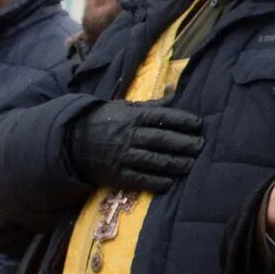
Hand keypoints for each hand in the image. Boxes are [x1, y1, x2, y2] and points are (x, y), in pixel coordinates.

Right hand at [68, 100, 206, 191]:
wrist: (73, 142)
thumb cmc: (105, 121)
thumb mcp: (125, 108)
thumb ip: (152, 104)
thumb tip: (174, 91)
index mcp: (132, 117)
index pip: (162, 117)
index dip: (182, 120)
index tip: (199, 124)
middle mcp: (129, 136)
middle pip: (161, 139)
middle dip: (184, 143)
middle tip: (201, 145)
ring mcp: (122, 156)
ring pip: (154, 160)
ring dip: (175, 163)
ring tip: (192, 164)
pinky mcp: (117, 174)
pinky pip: (139, 179)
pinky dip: (155, 181)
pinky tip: (170, 182)